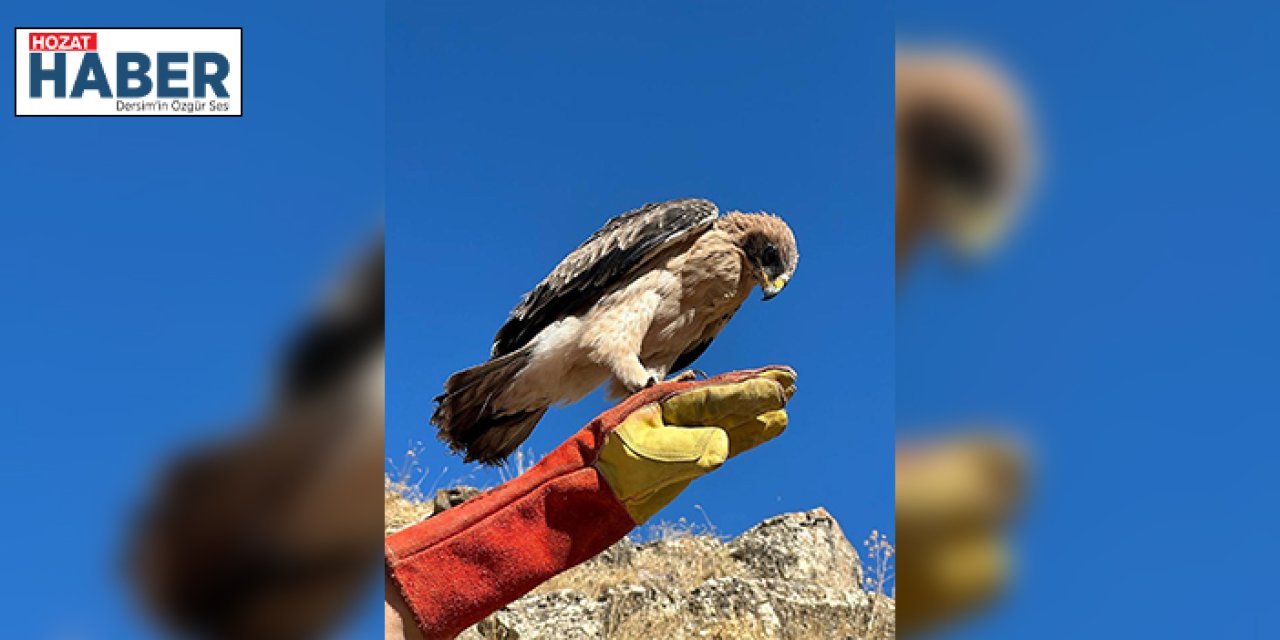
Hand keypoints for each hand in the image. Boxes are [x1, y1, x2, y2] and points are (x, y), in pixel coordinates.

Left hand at [595, 366, 795, 523]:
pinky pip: (730, 438)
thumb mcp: (639, 454)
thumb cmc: (611, 465)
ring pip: (733, 414)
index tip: (774, 389)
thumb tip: (721, 448)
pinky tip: (774, 424)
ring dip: (760, 405)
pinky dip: (753, 431)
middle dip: (758, 388)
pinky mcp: (694, 453)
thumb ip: (678, 450)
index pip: (713, 397)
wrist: (596, 485)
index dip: (745, 392)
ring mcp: (689, 432)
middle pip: (727, 396)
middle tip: (791, 379)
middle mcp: (682, 414)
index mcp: (667, 405)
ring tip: (790, 392)